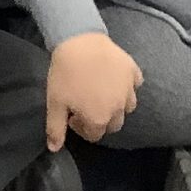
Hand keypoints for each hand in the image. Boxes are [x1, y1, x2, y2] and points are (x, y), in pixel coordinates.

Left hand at [46, 31, 142, 148]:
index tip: (72, 115)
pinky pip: (135, 84)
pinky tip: (116, 79)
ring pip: (127, 107)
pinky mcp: (134, 72)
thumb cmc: (64, 74)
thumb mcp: (55, 103)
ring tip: (102, 93)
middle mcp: (118, 108)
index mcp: (99, 119)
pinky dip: (128, 85)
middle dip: (101, 119)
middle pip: (113, 124)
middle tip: (86, 104)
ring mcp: (129, 90)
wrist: (79, 41)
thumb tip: (54, 149)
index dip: (81, 127)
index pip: (95, 134)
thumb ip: (55, 129)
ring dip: (117, 105)